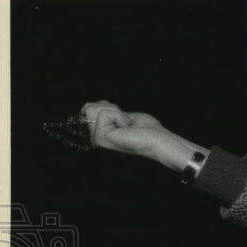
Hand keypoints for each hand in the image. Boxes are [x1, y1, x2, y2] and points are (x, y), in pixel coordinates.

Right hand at [81, 100, 203, 171]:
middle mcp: (95, 139)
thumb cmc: (147, 129)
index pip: (88, 108)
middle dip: (112, 109)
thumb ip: (105, 111)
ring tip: (127, 126)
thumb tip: (88, 106)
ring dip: (116, 113)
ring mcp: (97, 140)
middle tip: (126, 124)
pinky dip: (119, 116)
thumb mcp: (123, 115)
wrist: (159, 140)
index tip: (124, 121)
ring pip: (95, 109)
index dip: (108, 108)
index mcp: (100, 134)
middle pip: (88, 107)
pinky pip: (105, 113)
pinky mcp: (101, 138)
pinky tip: (127, 128)